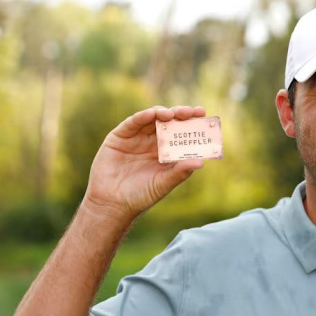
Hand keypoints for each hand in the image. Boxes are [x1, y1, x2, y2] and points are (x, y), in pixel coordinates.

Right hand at [82, 105, 205, 221]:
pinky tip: (151, 114)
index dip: (192, 123)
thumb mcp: (163, 184)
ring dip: (163, 113)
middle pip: (169, 122)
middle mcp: (153, 142)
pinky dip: (142, 117)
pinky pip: (132, 123)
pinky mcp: (119, 137)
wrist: (113, 204)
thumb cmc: (141, 196)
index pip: (182, 133)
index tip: (202, 114)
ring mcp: (137, 138)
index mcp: (167, 152)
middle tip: (191, 112)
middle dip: (181, 114)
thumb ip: (180, 173)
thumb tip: (201, 163)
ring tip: (171, 114)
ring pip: (152, 119)